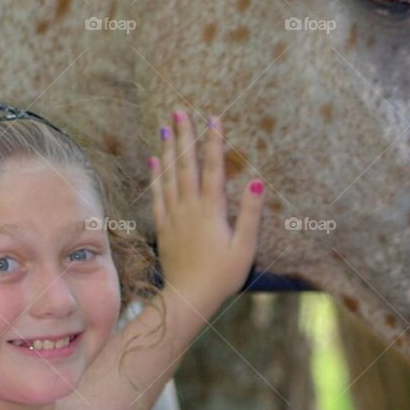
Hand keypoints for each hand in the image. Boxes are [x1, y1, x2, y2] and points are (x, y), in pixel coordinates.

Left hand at [149, 109, 265, 311]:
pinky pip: (158, 195)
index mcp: (211, 211)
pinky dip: (156, 175)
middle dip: (184, 137)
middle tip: (180, 111)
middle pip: (186, 166)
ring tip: (165, 127)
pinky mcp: (164, 227)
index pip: (213, 169)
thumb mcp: (245, 248)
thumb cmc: (222, 276)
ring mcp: (174, 216)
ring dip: (168, 150)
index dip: (213, 143)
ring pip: (170, 176)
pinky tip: (154, 160)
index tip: (212, 118)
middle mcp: (189, 208)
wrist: (189, 298)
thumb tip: (255, 182)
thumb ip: (250, 215)